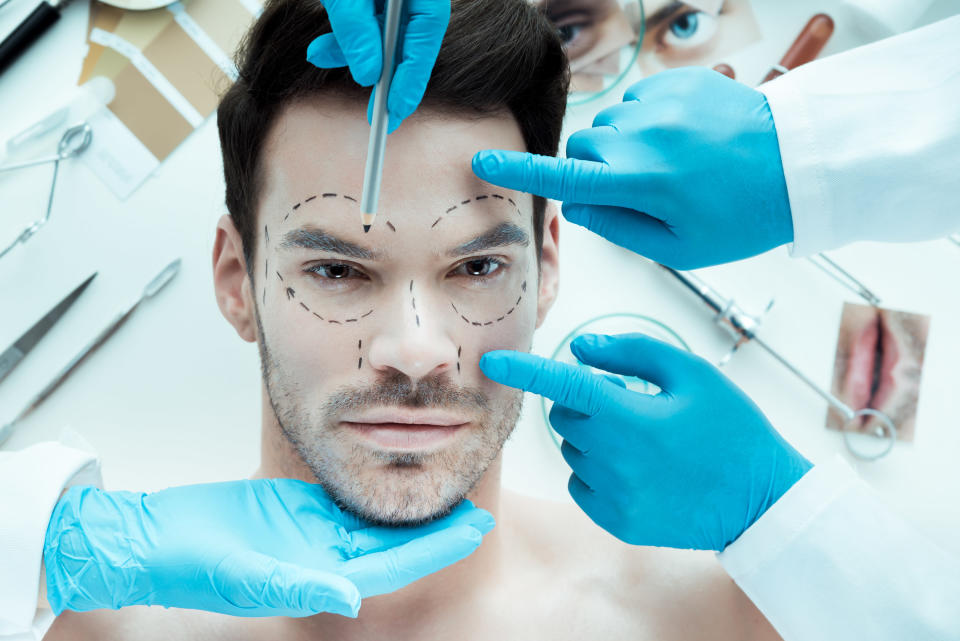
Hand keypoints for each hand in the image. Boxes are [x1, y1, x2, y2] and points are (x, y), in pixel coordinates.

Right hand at [44, 479, 492, 616]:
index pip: (393, 565)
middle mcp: (322, 557)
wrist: (151, 539)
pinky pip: (344, 501)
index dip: (437, 547)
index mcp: (318, 576)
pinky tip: (397, 469)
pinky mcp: (294, 509)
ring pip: (374, 522)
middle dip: (437, 528)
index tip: (477, 526)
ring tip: (449, 486)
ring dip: (411, 508)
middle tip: (479, 505)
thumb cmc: (189, 564)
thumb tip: (351, 596)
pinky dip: (374, 486)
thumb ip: (298, 583)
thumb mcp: (244, 575)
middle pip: (394, 544)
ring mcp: (309, 533)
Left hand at [306, 0, 449, 131]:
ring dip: (354, 53)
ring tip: (319, 58)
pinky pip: (368, 20)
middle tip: (377, 116)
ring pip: (384, 32)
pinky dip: (346, 37)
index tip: (396, 108)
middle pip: (409, 39)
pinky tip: (321, 49)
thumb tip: (368, 77)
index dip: (413, 75)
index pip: (427, 31)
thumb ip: (357, 30)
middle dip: (386, 76)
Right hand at [473, 67, 793, 268]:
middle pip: (582, 149)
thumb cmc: (741, 214)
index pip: (562, 178)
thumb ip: (618, 229)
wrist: (794, 162)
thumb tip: (578, 207)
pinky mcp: (676, 81)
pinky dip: (647, 121)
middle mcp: (641, 137)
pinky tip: (682, 137)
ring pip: (609, 126)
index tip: (483, 161)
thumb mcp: (679, 247)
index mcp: (640, 183)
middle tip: (638, 189)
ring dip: (623, 145)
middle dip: (594, 170)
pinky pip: (636, 101)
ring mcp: (659, 104)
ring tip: (671, 162)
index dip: (518, 172)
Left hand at [480, 333, 810, 550]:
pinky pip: (582, 484)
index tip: (492, 361)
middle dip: (586, 404)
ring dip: (594, 438)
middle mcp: (613, 459)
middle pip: (566, 417)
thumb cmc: (732, 430)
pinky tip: (639, 469)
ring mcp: (613, 495)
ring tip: (646, 441)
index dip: (524, 370)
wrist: (762, 501)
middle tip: (632, 404)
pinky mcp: (617, 521)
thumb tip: (581, 349)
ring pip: (574, 450)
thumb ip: (632, 353)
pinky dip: (598, 470)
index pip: (563, 386)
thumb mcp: (693, 374)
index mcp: (630, 417)